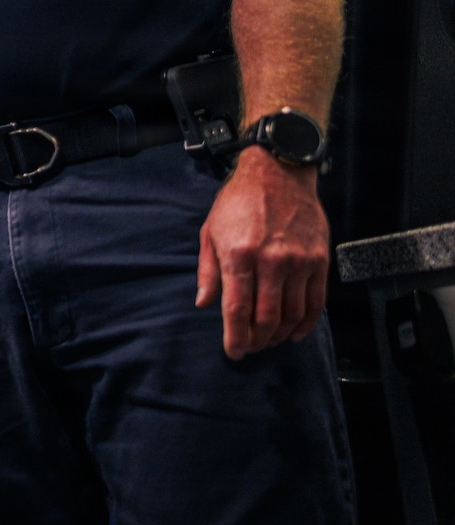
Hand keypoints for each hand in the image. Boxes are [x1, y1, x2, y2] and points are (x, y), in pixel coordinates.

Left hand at [195, 148, 329, 358]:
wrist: (277, 172)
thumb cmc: (238, 201)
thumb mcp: (211, 231)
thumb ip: (208, 270)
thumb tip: (204, 303)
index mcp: (239, 255)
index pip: (237, 309)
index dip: (235, 337)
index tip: (233, 352)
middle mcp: (270, 262)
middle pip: (267, 318)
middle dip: (258, 340)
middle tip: (252, 347)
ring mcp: (298, 262)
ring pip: (293, 314)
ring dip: (281, 334)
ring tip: (270, 340)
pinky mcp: (319, 260)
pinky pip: (316, 302)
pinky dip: (307, 323)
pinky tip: (296, 331)